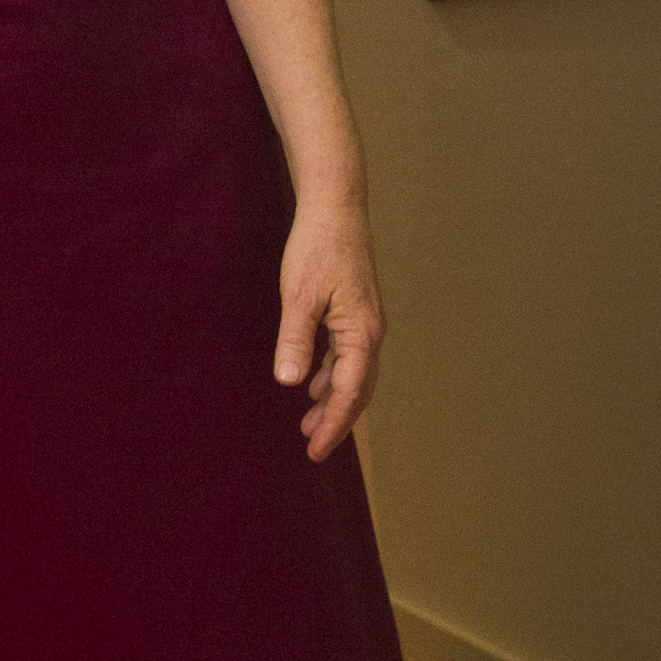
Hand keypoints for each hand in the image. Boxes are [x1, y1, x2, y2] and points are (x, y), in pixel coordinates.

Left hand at [274, 201, 383, 461]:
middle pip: (358, 389)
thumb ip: (296, 340)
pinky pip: (348, 356)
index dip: (332, 424)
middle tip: (313, 447)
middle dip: (337, 420)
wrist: (335, 209)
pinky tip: (314, 383)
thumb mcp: (298, 296)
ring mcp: (365, 323)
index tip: (314, 450)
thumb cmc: (317, 249)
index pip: (348, 391)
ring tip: (310, 423)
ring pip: (354, 374)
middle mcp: (370, 332)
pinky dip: (333, 376)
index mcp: (361, 333)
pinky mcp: (356, 312)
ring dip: (334, 400)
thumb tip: (291, 382)